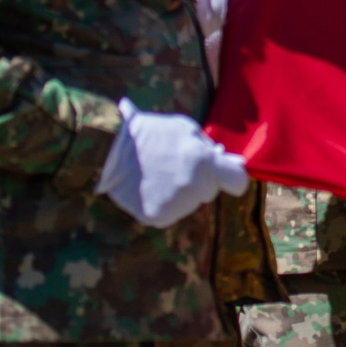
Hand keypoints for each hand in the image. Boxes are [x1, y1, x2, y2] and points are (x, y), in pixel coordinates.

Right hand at [97, 98, 247, 227]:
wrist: (107, 150)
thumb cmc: (150, 134)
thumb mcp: (185, 129)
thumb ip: (209, 148)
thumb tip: (231, 162)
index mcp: (205, 163)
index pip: (238, 181)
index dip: (233, 176)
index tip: (225, 173)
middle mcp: (194, 188)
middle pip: (210, 191)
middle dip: (200, 179)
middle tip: (176, 164)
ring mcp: (176, 206)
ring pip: (189, 203)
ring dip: (180, 192)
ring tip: (157, 173)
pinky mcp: (157, 218)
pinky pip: (170, 212)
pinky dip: (162, 203)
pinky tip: (148, 186)